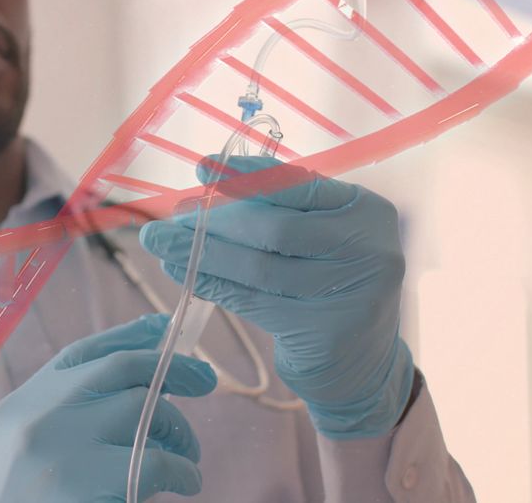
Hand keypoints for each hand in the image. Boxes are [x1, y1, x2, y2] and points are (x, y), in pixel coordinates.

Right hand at [0, 314, 217, 501]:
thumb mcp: (29, 454)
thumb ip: (69, 417)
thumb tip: (143, 385)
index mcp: (19, 407)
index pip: (80, 354)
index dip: (128, 336)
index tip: (163, 328)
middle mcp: (35, 417)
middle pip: (118, 367)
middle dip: (170, 368)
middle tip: (205, 380)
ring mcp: (58, 447)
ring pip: (143, 408)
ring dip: (179, 430)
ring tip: (189, 454)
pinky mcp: (83, 482)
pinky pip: (157, 460)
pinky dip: (184, 470)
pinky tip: (187, 482)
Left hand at [139, 155, 413, 439]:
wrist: (362, 364)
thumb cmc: (330, 287)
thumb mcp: (322, 239)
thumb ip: (281, 212)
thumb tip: (205, 191)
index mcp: (367, 211)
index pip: (299, 185)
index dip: (247, 176)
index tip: (203, 168)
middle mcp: (369, 248)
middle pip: (275, 228)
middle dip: (215, 222)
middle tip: (169, 219)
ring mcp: (352, 293)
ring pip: (259, 267)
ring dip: (203, 254)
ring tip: (162, 245)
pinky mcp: (325, 332)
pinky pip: (253, 302)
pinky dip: (214, 285)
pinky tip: (185, 275)